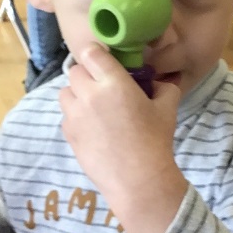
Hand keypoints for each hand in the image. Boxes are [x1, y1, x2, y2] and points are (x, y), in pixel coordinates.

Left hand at [59, 45, 187, 232]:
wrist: (138, 180)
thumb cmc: (155, 142)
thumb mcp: (167, 108)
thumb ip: (163, 87)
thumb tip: (157, 81)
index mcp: (113, 82)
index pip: (91, 52)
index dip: (96, 54)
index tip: (105, 61)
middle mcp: (89, 94)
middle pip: (75, 71)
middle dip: (87, 75)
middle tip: (102, 86)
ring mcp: (74, 115)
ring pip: (65, 92)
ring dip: (77, 94)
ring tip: (93, 106)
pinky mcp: (68, 133)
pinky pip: (66, 115)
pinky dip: (75, 116)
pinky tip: (92, 127)